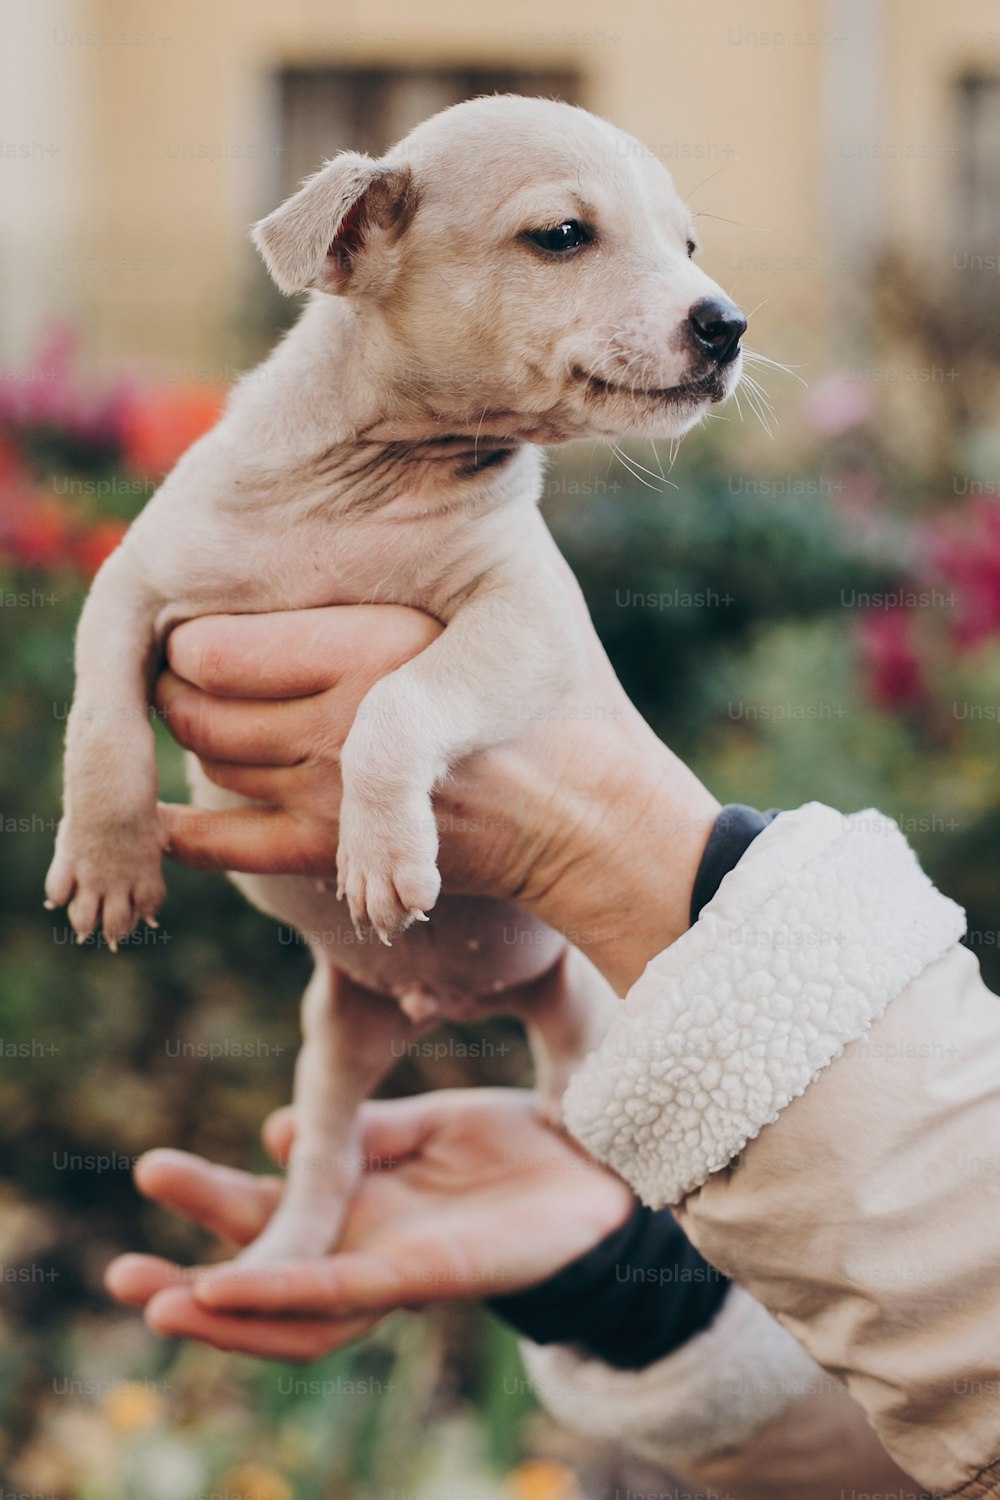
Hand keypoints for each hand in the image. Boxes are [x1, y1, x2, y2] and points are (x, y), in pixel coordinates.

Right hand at [105, 1089, 632, 1361]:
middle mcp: (372, 1246)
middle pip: (268, 1276)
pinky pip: (346, 1294)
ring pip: (293, 1309)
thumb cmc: (521, 1151)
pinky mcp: (429, 1274)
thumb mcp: (425, 1126)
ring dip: (224, 1309)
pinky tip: (230, 1295)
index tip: (157, 1177)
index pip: (275, 1219)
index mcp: (367, 1205)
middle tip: (117, 1277)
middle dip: (193, 1280)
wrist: (604, 1170)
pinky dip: (285, 1294)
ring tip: (157, 1304)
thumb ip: (360, 1135)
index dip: (215, 1207)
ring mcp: (396, 1267)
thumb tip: (280, 1133)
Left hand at [156, 545, 718, 991]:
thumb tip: (340, 490)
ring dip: (198, 745)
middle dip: (180, 691)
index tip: (208, 625)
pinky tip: (164, 821)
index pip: (215, 648)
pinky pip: (224, 846)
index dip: (193, 638)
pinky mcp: (339, 857)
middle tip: (191, 674)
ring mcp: (335, 799)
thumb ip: (413, 550)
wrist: (586, 808)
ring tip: (210, 718)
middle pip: (195, 707)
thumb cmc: (548, 685)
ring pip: (210, 765)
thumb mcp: (501, 589)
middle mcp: (344, 726)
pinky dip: (185, 833)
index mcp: (376, 650)